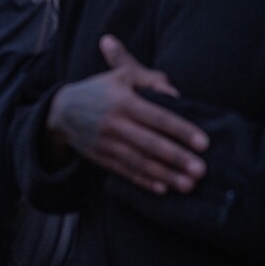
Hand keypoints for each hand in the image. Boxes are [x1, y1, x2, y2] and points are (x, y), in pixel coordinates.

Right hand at [45, 34, 208, 194]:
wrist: (61, 110)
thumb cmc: (100, 90)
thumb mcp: (123, 76)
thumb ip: (152, 80)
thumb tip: (177, 95)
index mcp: (123, 102)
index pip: (157, 117)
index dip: (181, 130)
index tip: (203, 143)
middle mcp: (114, 124)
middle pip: (149, 143)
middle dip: (176, 158)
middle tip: (200, 170)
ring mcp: (106, 143)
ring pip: (138, 161)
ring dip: (164, 174)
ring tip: (187, 185)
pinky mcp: (100, 157)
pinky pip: (124, 171)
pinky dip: (142, 181)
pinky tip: (161, 189)